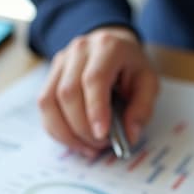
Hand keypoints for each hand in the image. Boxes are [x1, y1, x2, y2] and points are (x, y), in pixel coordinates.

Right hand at [38, 27, 159, 157]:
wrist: (112, 46)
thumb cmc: (130, 67)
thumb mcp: (148, 83)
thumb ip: (142, 109)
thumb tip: (129, 136)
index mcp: (107, 47)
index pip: (94, 79)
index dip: (95, 110)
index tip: (102, 135)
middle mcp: (79, 50)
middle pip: (68, 93)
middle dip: (82, 128)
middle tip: (101, 144)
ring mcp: (60, 62)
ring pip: (49, 102)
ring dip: (66, 133)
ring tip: (87, 147)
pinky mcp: (50, 76)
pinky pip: (44, 107)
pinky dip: (56, 130)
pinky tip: (74, 141)